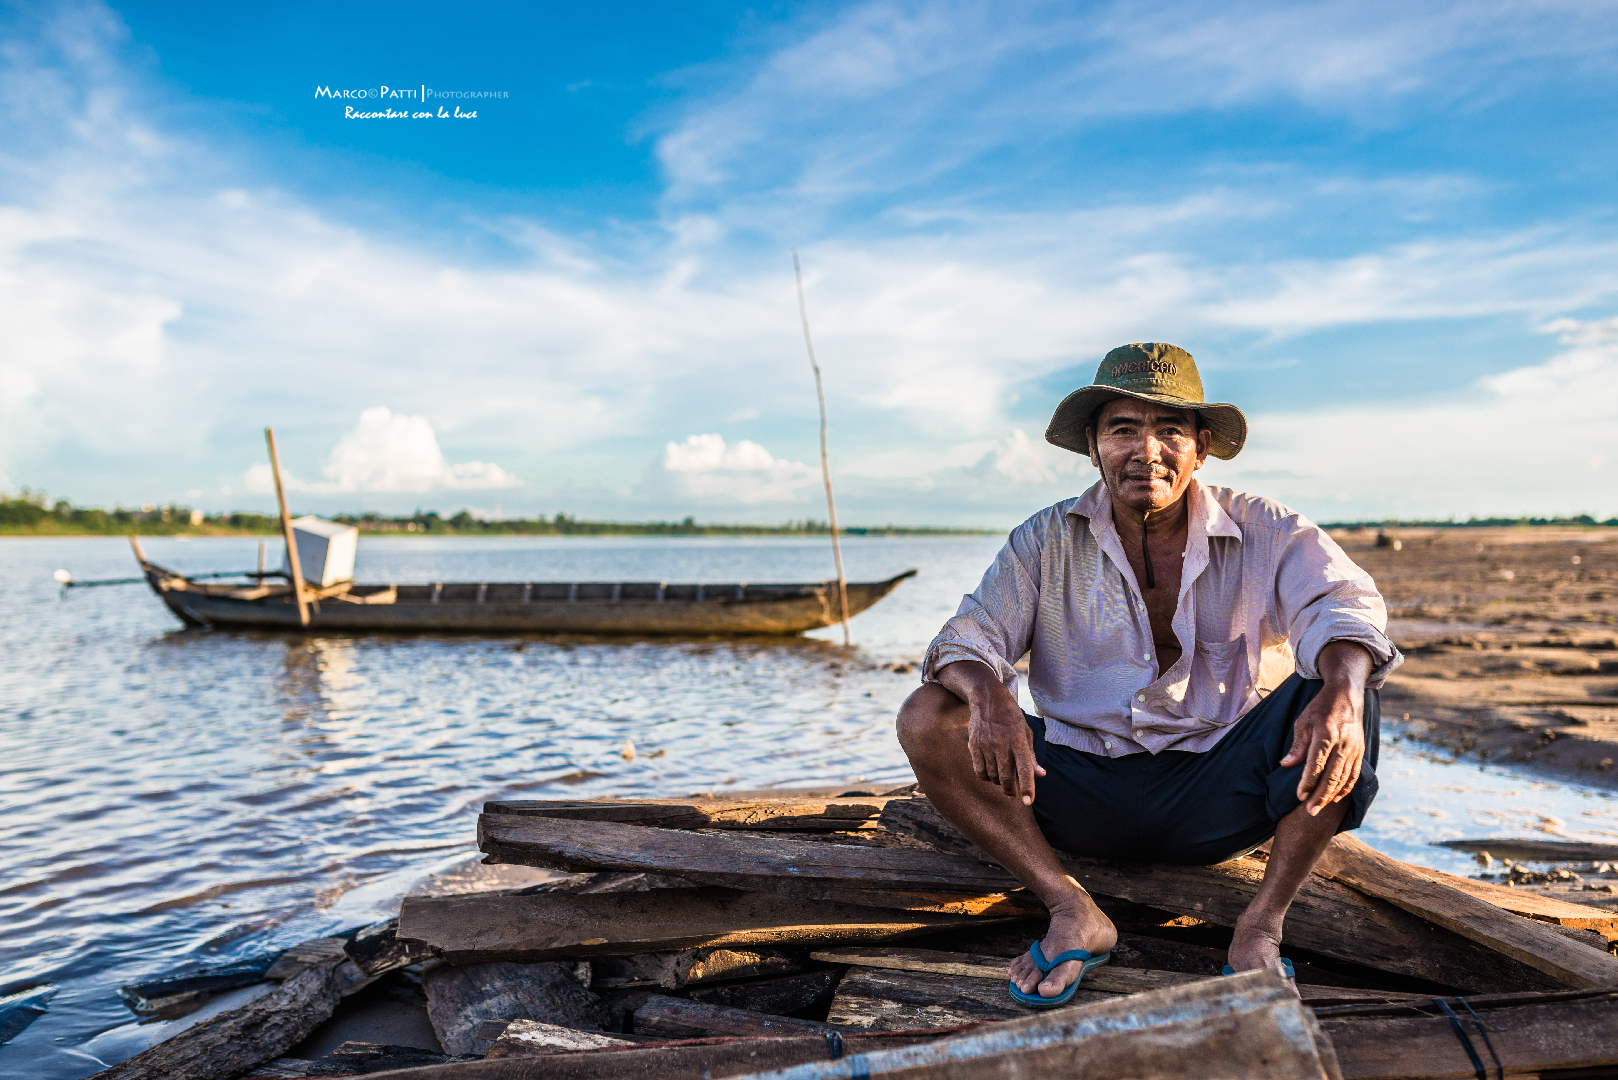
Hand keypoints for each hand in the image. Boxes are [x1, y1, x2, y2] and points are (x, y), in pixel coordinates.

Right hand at [937, 660, 1045, 804]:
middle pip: (1005, 778)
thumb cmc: (1011, 717)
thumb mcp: (1026, 733)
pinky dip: (985, 777)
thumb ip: (1031, 756)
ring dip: (998, 783)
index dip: (1027, 787)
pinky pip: (979, 770)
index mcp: (1019, 741)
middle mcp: (1002, 744)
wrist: (988, 699)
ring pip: (992, 776)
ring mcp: (986, 745)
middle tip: (1013, 793)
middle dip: (1010, 790)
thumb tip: (1040, 775)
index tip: (1028, 801)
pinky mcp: (974, 745)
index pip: (1024, 769)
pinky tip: (990, 773)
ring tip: (1002, 778)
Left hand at [1280, 641, 1371, 814]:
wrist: (1346, 695)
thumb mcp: (1303, 722)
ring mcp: (1354, 749)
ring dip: (1331, 796)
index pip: (1316, 764)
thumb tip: (1286, 765)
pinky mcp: (1360, 751)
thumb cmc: (1320, 708)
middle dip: (1320, 796)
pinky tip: (1336, 798)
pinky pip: (1354, 774)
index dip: (1308, 782)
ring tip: (1319, 809)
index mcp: (1326, 735)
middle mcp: (1343, 744)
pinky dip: (1346, 788)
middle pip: (1331, 776)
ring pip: (1343, 778)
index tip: (1299, 796)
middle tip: (1309, 811)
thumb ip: (1297, 745)